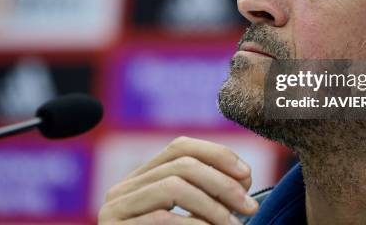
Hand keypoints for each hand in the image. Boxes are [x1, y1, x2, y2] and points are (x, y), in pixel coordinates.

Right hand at [98, 136, 258, 223]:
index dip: (216, 154)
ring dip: (212, 205)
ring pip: (173, 186)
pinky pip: (161, 218)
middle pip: (181, 165)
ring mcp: (115, 209)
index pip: (179, 147)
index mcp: (141, 179)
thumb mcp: (191, 217)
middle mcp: (124, 189)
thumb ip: (210, 194)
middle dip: (222, 183)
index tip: (247, 174)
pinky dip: (193, 224)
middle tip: (249, 206)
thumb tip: (243, 176)